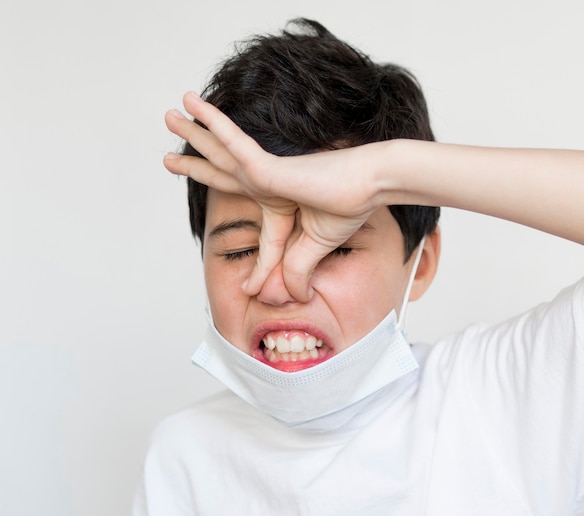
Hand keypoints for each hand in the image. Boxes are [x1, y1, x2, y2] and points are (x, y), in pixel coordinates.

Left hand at [164, 92, 379, 300]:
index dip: (244, 247)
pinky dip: (213, 124)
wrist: (370, 187)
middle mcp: (264, 181)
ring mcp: (263, 171)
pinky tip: (192, 104)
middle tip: (168, 156)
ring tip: (170, 115)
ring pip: (218, 150)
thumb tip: (287, 297)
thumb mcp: (311, 249)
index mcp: (274, 199)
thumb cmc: (348, 208)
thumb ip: (294, 270)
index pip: (244, 211)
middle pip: (220, 170)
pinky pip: (232, 143)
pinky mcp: (267, 167)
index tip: (246, 283)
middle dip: (194, 160)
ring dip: (193, 132)